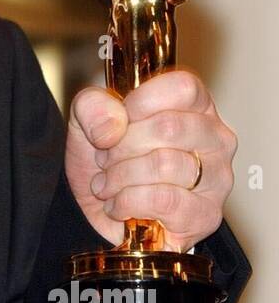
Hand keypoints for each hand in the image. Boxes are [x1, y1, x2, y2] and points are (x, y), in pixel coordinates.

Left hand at [65, 70, 237, 251]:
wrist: (95, 214)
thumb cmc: (105, 163)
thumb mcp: (86, 120)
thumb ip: (92, 105)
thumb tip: (114, 125)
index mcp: (195, 107)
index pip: (184, 87)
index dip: (141, 101)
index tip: (120, 119)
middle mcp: (215, 139)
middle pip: (169, 127)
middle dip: (122, 146)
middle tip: (106, 159)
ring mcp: (217, 179)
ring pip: (165, 164)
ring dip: (121, 176)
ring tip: (108, 183)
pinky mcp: (206, 215)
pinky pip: (163, 200)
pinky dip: (127, 202)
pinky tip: (118, 205)